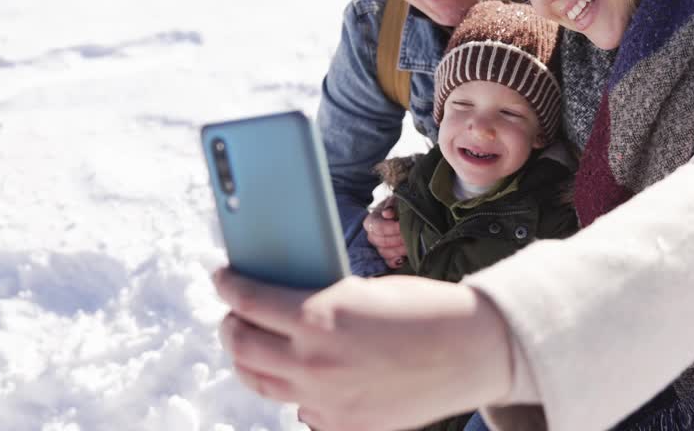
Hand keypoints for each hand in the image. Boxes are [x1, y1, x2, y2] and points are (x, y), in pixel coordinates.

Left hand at [213, 268, 511, 430]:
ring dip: (249, 360)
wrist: (471, 351)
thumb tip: (284, 303)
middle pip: (242, 347)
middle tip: (232, 314)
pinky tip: (302, 376)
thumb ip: (319, 302)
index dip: (228, 285)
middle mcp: (312, 362)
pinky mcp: (342, 426)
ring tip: (252, 345)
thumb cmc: (424, 309)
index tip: (222, 277)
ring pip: (261, 383)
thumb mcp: (362, 291)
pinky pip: (300, 408)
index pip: (247, 300)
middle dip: (230, 325)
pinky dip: (296, 390)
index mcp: (318, 316)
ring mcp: (324, 400)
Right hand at [363, 197, 407, 268]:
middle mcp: (372, 235)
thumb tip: (387, 213)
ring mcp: (378, 247)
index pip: (377, 227)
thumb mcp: (395, 201)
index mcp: (371, 221)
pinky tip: (404, 257)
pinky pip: (389, 263)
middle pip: (381, 242)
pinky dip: (397, 261)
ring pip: (385, 253)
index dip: (391, 228)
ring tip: (411, 244)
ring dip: (399, 250)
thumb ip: (392, 204)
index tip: (402, 225)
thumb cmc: (398, 206)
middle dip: (397, 239)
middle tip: (410, 235)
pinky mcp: (387, 256)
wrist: (400, 215)